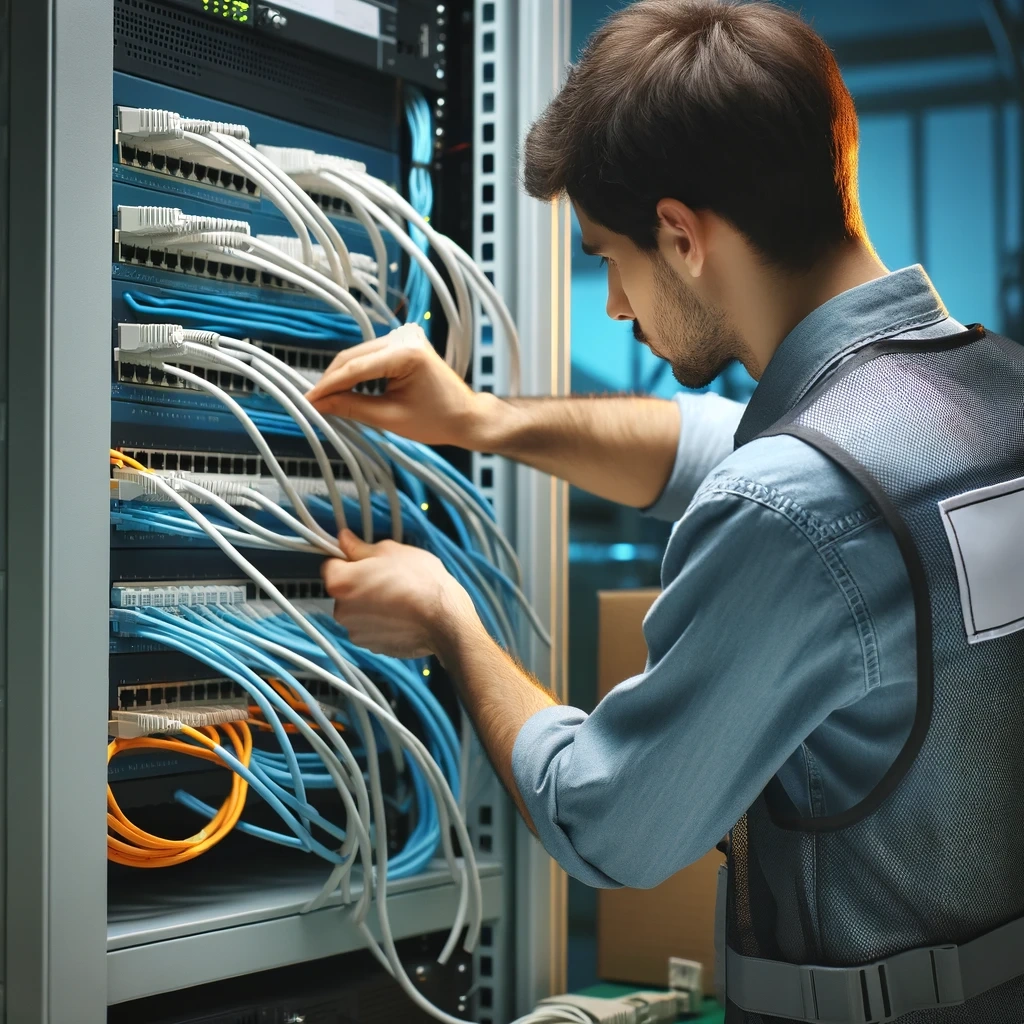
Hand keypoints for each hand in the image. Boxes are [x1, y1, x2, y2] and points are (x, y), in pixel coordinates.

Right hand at [305, 323, 493, 447]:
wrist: (466, 416)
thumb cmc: (438, 420)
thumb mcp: (390, 418)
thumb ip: (352, 408)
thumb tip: (319, 405)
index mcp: (407, 353)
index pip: (355, 368)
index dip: (328, 386)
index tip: (307, 401)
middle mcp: (405, 336)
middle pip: (353, 356)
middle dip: (331, 380)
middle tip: (310, 402)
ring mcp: (405, 336)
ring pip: (358, 355)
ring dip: (340, 376)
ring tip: (322, 399)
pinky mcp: (403, 342)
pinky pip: (369, 356)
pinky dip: (355, 372)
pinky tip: (341, 389)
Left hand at [321, 529, 479, 658]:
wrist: (444, 619)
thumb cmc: (419, 582)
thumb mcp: (390, 550)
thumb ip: (360, 547)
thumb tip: (344, 539)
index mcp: (340, 583)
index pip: (330, 565)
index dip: (349, 558)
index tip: (365, 558)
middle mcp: (341, 612)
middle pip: (344, 590)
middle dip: (360, 583)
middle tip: (387, 575)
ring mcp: (357, 633)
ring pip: (358, 610)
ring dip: (371, 604)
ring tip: (399, 596)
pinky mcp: (373, 647)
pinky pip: (372, 628)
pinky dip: (382, 621)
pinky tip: (402, 613)